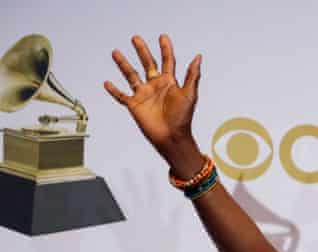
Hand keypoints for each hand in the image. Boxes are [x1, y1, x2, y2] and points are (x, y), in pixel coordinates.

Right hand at [105, 35, 203, 176]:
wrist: (172, 137)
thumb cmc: (183, 117)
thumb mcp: (189, 94)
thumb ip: (192, 75)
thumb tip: (198, 56)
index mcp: (170, 82)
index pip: (168, 61)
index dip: (166, 49)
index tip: (163, 37)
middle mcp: (156, 86)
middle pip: (147, 64)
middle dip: (142, 51)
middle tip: (135, 38)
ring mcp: (144, 95)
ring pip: (131, 75)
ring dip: (123, 64)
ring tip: (115, 52)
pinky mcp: (134, 105)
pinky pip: (121, 96)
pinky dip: (114, 90)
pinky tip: (107, 83)